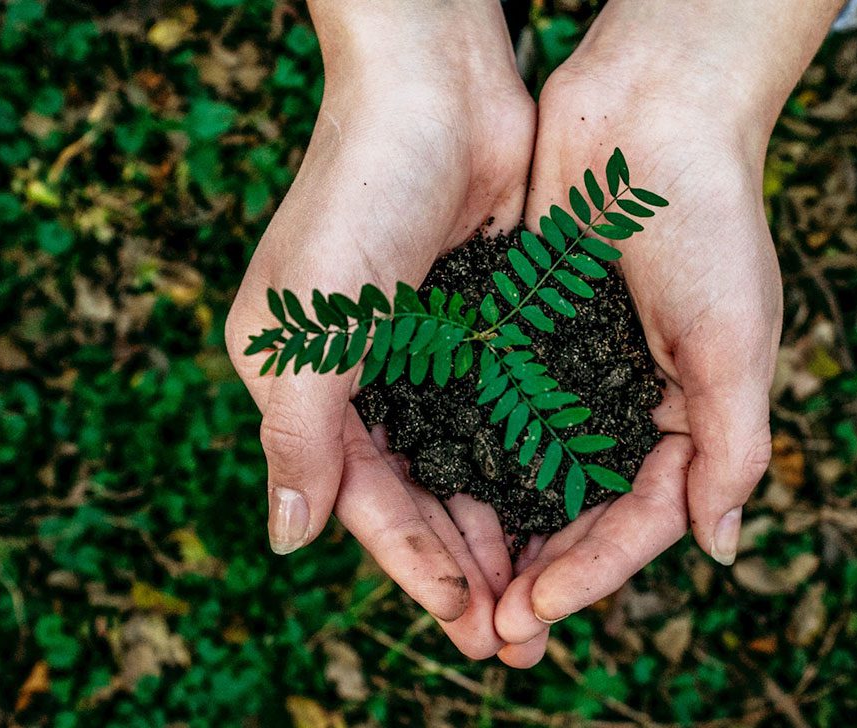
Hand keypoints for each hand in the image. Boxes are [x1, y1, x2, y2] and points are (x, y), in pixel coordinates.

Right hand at [225, 0, 531, 658]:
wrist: (436, 88)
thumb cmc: (357, 196)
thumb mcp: (309, 327)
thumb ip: (299, 436)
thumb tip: (287, 540)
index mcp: (304, 383)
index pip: (363, 499)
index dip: (414, 564)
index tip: (468, 621)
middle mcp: (363, 376)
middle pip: (419, 496)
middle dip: (466, 567)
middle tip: (518, 638)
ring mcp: (426, 352)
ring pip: (468, 465)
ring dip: (504, 529)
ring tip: (547, 593)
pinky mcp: (483, 323)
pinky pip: (507, 414)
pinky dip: (531, 463)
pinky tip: (568, 508)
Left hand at [490, 0, 841, 666]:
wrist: (652, 109)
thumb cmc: (710, 221)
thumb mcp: (736, 342)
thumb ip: (732, 447)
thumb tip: (720, 549)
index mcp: (690, 415)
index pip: (642, 518)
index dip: (595, 570)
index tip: (540, 606)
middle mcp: (629, 402)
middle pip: (581, 510)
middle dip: (541, 571)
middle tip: (491, 627)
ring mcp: (574, 368)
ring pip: (531, 471)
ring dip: (499, 529)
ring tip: (458, 582)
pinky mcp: (525, 330)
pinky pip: (494, 407)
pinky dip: (470, 452)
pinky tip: (432, 490)